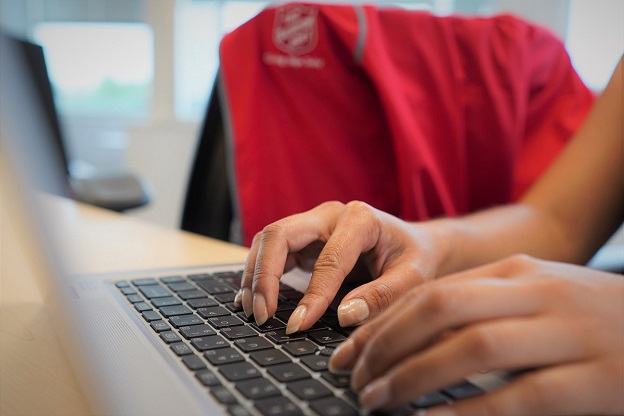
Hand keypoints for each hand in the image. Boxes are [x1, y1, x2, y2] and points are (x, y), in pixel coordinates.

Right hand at [234, 201, 443, 330]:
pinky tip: (252, 300)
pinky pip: (271, 252)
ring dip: (255, 275)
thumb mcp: (414, 277)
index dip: (312, 294)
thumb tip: (344, 316)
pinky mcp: (303, 241)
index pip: (328, 258)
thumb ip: (384, 296)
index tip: (298, 326)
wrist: (414, 245)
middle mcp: (329, 215)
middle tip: (261, 315)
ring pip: (268, 241)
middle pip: (280, 234)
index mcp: (360, 218)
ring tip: (253, 312)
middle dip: (264, 275)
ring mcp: (312, 225)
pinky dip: (258, 274)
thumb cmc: (415, 258)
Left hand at [329, 255, 623, 414]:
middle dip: (384, 344)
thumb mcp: (532, 297)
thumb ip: (479, 307)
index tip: (348, 351)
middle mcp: (537, 294)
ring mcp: (569, 334)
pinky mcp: (595, 381)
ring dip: (412, 376)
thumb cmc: (587, 317)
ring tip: (375, 401)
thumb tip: (409, 336)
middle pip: (440, 310)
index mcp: (516, 272)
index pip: (430, 292)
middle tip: (353, 377)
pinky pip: (518, 397)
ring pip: (472, 348)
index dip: (381, 323)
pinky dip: (466, 412)